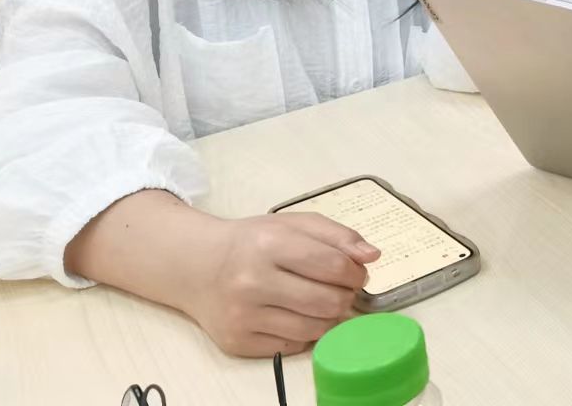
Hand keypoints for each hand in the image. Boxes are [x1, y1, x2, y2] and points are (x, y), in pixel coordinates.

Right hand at [182, 212, 379, 357]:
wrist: (197, 266)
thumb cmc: (254, 243)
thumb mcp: (294, 225)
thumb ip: (338, 236)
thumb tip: (373, 256)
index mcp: (269, 244)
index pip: (332, 265)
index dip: (355, 273)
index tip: (357, 274)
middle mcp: (252, 281)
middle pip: (326, 301)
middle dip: (345, 297)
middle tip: (340, 290)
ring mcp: (242, 315)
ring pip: (313, 329)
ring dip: (329, 318)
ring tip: (322, 303)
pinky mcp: (236, 341)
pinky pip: (291, 346)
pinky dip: (304, 334)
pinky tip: (297, 316)